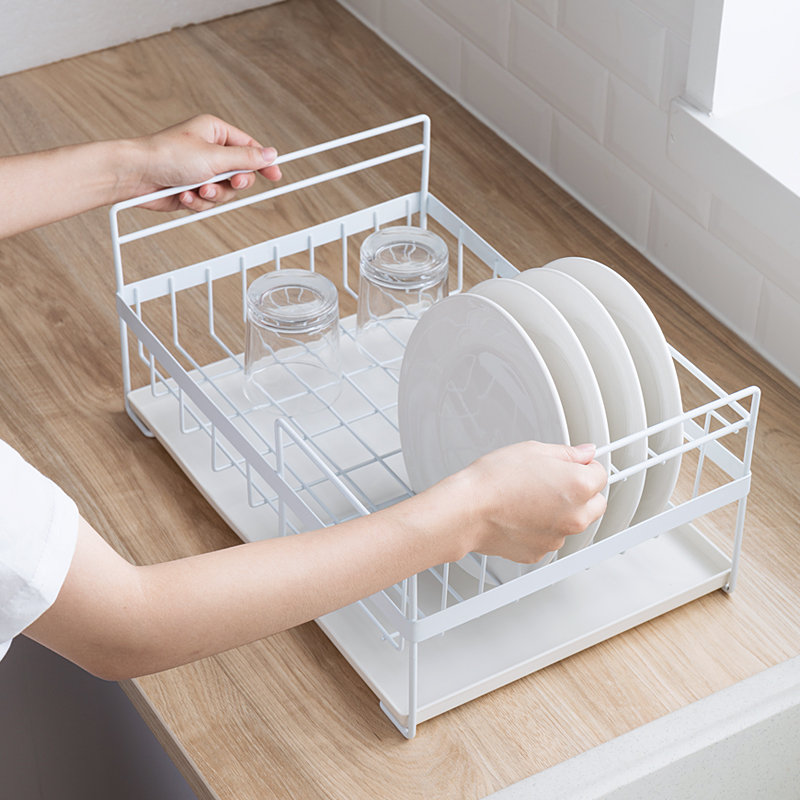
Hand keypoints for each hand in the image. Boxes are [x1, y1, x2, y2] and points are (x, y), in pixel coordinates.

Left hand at [129, 114, 281, 211]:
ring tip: (197, 188)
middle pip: (240, 174)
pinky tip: (184, 194)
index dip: (263, 162)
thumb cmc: (166, 156)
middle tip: (227, 183)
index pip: (249, 147)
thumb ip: (246, 158)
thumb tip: (270, 154)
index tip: (275, 176)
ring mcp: (200, 172)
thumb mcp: (214, 156)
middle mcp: (209, 151)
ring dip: (212, 195)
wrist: (136, 176)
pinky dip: (197, 201)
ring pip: (225, 192)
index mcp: (215, 132)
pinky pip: (208, 202)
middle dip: (231, 184)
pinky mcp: (192, 190)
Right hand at [444, 441, 607, 563]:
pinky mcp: (539, 553)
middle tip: (554, 482)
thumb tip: (584, 453)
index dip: (584, 467)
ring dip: (561, 512)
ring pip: (572, 523)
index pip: (601, 474)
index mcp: (579, 487)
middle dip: (582, 493)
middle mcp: (575, 517)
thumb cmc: (494, 480)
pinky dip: (540, 529)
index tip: (571, 465)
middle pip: (595, 504)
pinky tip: (520, 515)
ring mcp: (558, 538)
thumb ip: (567, 453)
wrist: (468, 511)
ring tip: (529, 498)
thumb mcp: (533, 450)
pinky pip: (549, 538)